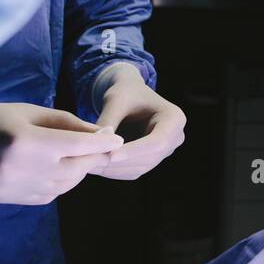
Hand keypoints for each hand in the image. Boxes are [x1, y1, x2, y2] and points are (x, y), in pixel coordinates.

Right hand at [0, 103, 123, 203]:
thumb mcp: (25, 111)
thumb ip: (65, 123)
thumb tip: (101, 134)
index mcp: (24, 141)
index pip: (77, 146)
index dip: (102, 143)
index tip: (118, 139)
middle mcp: (20, 169)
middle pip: (77, 168)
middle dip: (93, 157)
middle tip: (102, 146)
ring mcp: (14, 189)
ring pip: (67, 184)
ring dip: (78, 170)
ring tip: (75, 154)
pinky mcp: (10, 200)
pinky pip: (50, 194)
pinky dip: (60, 181)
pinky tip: (54, 167)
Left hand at [90, 63, 185, 179]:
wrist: (129, 95)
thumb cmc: (125, 92)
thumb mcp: (116, 100)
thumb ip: (108, 120)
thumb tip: (97, 142)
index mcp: (175, 118)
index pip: (157, 141)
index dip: (134, 151)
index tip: (110, 156)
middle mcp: (175, 137)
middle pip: (149, 158)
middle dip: (120, 162)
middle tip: (91, 161)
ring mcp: (165, 151)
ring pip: (140, 168)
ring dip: (114, 169)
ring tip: (88, 163)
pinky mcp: (152, 160)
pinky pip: (134, 171)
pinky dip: (114, 171)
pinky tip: (95, 165)